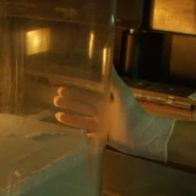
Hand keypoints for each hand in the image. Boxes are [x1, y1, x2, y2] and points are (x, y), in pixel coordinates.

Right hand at [53, 69, 174, 161]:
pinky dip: (76, 130)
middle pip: (83, 105)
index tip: (61, 87)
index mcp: (107, 99)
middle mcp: (104, 110)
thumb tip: (107, 59)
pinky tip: (65, 128)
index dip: (75, 90)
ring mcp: (102, 124)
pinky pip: (86, 133)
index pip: (88, 93)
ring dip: (70, 116)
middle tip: (55, 99)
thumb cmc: (131, 113)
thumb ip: (112, 78)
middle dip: (69, 102)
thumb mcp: (122, 93)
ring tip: (56, 114)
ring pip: (82, 118)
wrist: (141, 135)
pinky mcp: (102, 136)